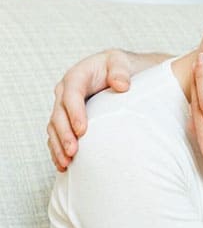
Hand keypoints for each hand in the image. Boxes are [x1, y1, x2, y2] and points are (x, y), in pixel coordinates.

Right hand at [47, 49, 136, 170]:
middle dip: (64, 134)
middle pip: (59, 114)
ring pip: (55, 128)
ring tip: (67, 162)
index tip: (82, 130)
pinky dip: (58, 150)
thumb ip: (121, 70)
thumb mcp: (122, 62)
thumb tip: (121, 85)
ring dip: (58, 146)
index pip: (72, 94)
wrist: (122, 73)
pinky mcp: (68, 119)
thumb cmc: (121, 67)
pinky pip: (57, 136)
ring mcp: (65, 107)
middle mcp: (66, 91)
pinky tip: (63, 165)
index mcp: (77, 75)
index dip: (74, 112)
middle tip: (73, 151)